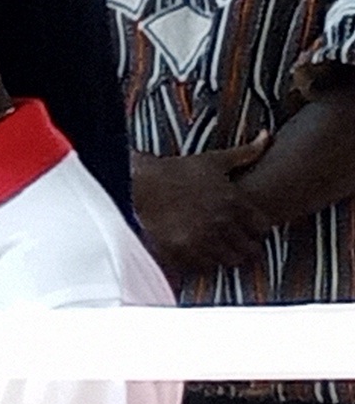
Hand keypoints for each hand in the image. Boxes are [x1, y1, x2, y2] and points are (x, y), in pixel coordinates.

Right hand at [132, 142, 270, 277]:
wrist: (135, 183)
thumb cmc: (177, 170)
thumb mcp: (213, 160)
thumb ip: (246, 152)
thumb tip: (269, 135)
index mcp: (234, 202)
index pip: (262, 229)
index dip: (256, 229)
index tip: (245, 226)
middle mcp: (221, 223)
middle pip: (249, 250)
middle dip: (243, 246)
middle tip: (231, 241)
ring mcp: (200, 239)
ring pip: (228, 261)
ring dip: (224, 256)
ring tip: (213, 246)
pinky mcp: (180, 251)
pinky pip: (203, 268)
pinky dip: (202, 263)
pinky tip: (195, 250)